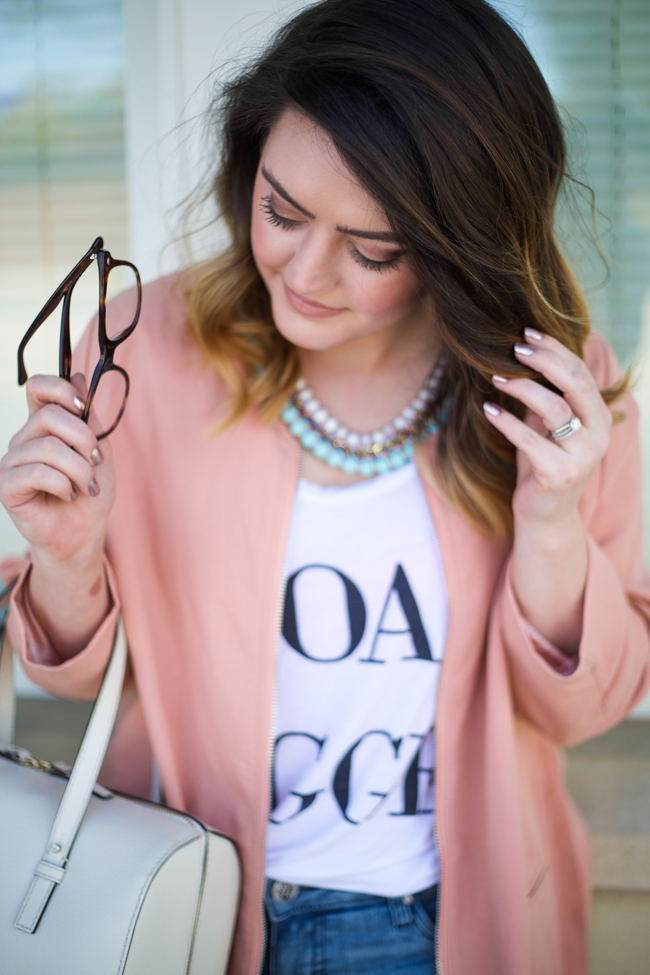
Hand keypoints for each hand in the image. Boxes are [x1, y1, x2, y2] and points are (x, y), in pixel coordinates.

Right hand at [0, 373, 114, 564]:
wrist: (84, 533)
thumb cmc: (90, 493)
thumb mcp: (98, 450)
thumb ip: (88, 417)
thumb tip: (76, 375)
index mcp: (43, 426)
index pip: (37, 387)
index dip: (59, 389)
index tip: (81, 407)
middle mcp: (23, 440)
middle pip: (48, 416)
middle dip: (82, 439)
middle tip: (95, 461)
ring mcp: (12, 462)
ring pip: (48, 448)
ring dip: (79, 469)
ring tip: (87, 486)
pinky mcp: (7, 486)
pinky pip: (36, 472)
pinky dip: (63, 484)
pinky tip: (69, 495)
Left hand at [482, 328, 611, 527]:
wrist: (545, 515)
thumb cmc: (543, 463)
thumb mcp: (547, 425)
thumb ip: (547, 396)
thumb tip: (523, 353)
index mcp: (599, 415)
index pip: (581, 371)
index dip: (555, 349)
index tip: (527, 332)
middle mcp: (598, 433)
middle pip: (576, 383)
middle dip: (544, 360)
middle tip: (514, 347)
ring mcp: (582, 455)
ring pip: (554, 408)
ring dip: (522, 388)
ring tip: (496, 376)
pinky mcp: (559, 474)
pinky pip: (530, 440)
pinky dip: (507, 422)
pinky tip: (488, 409)